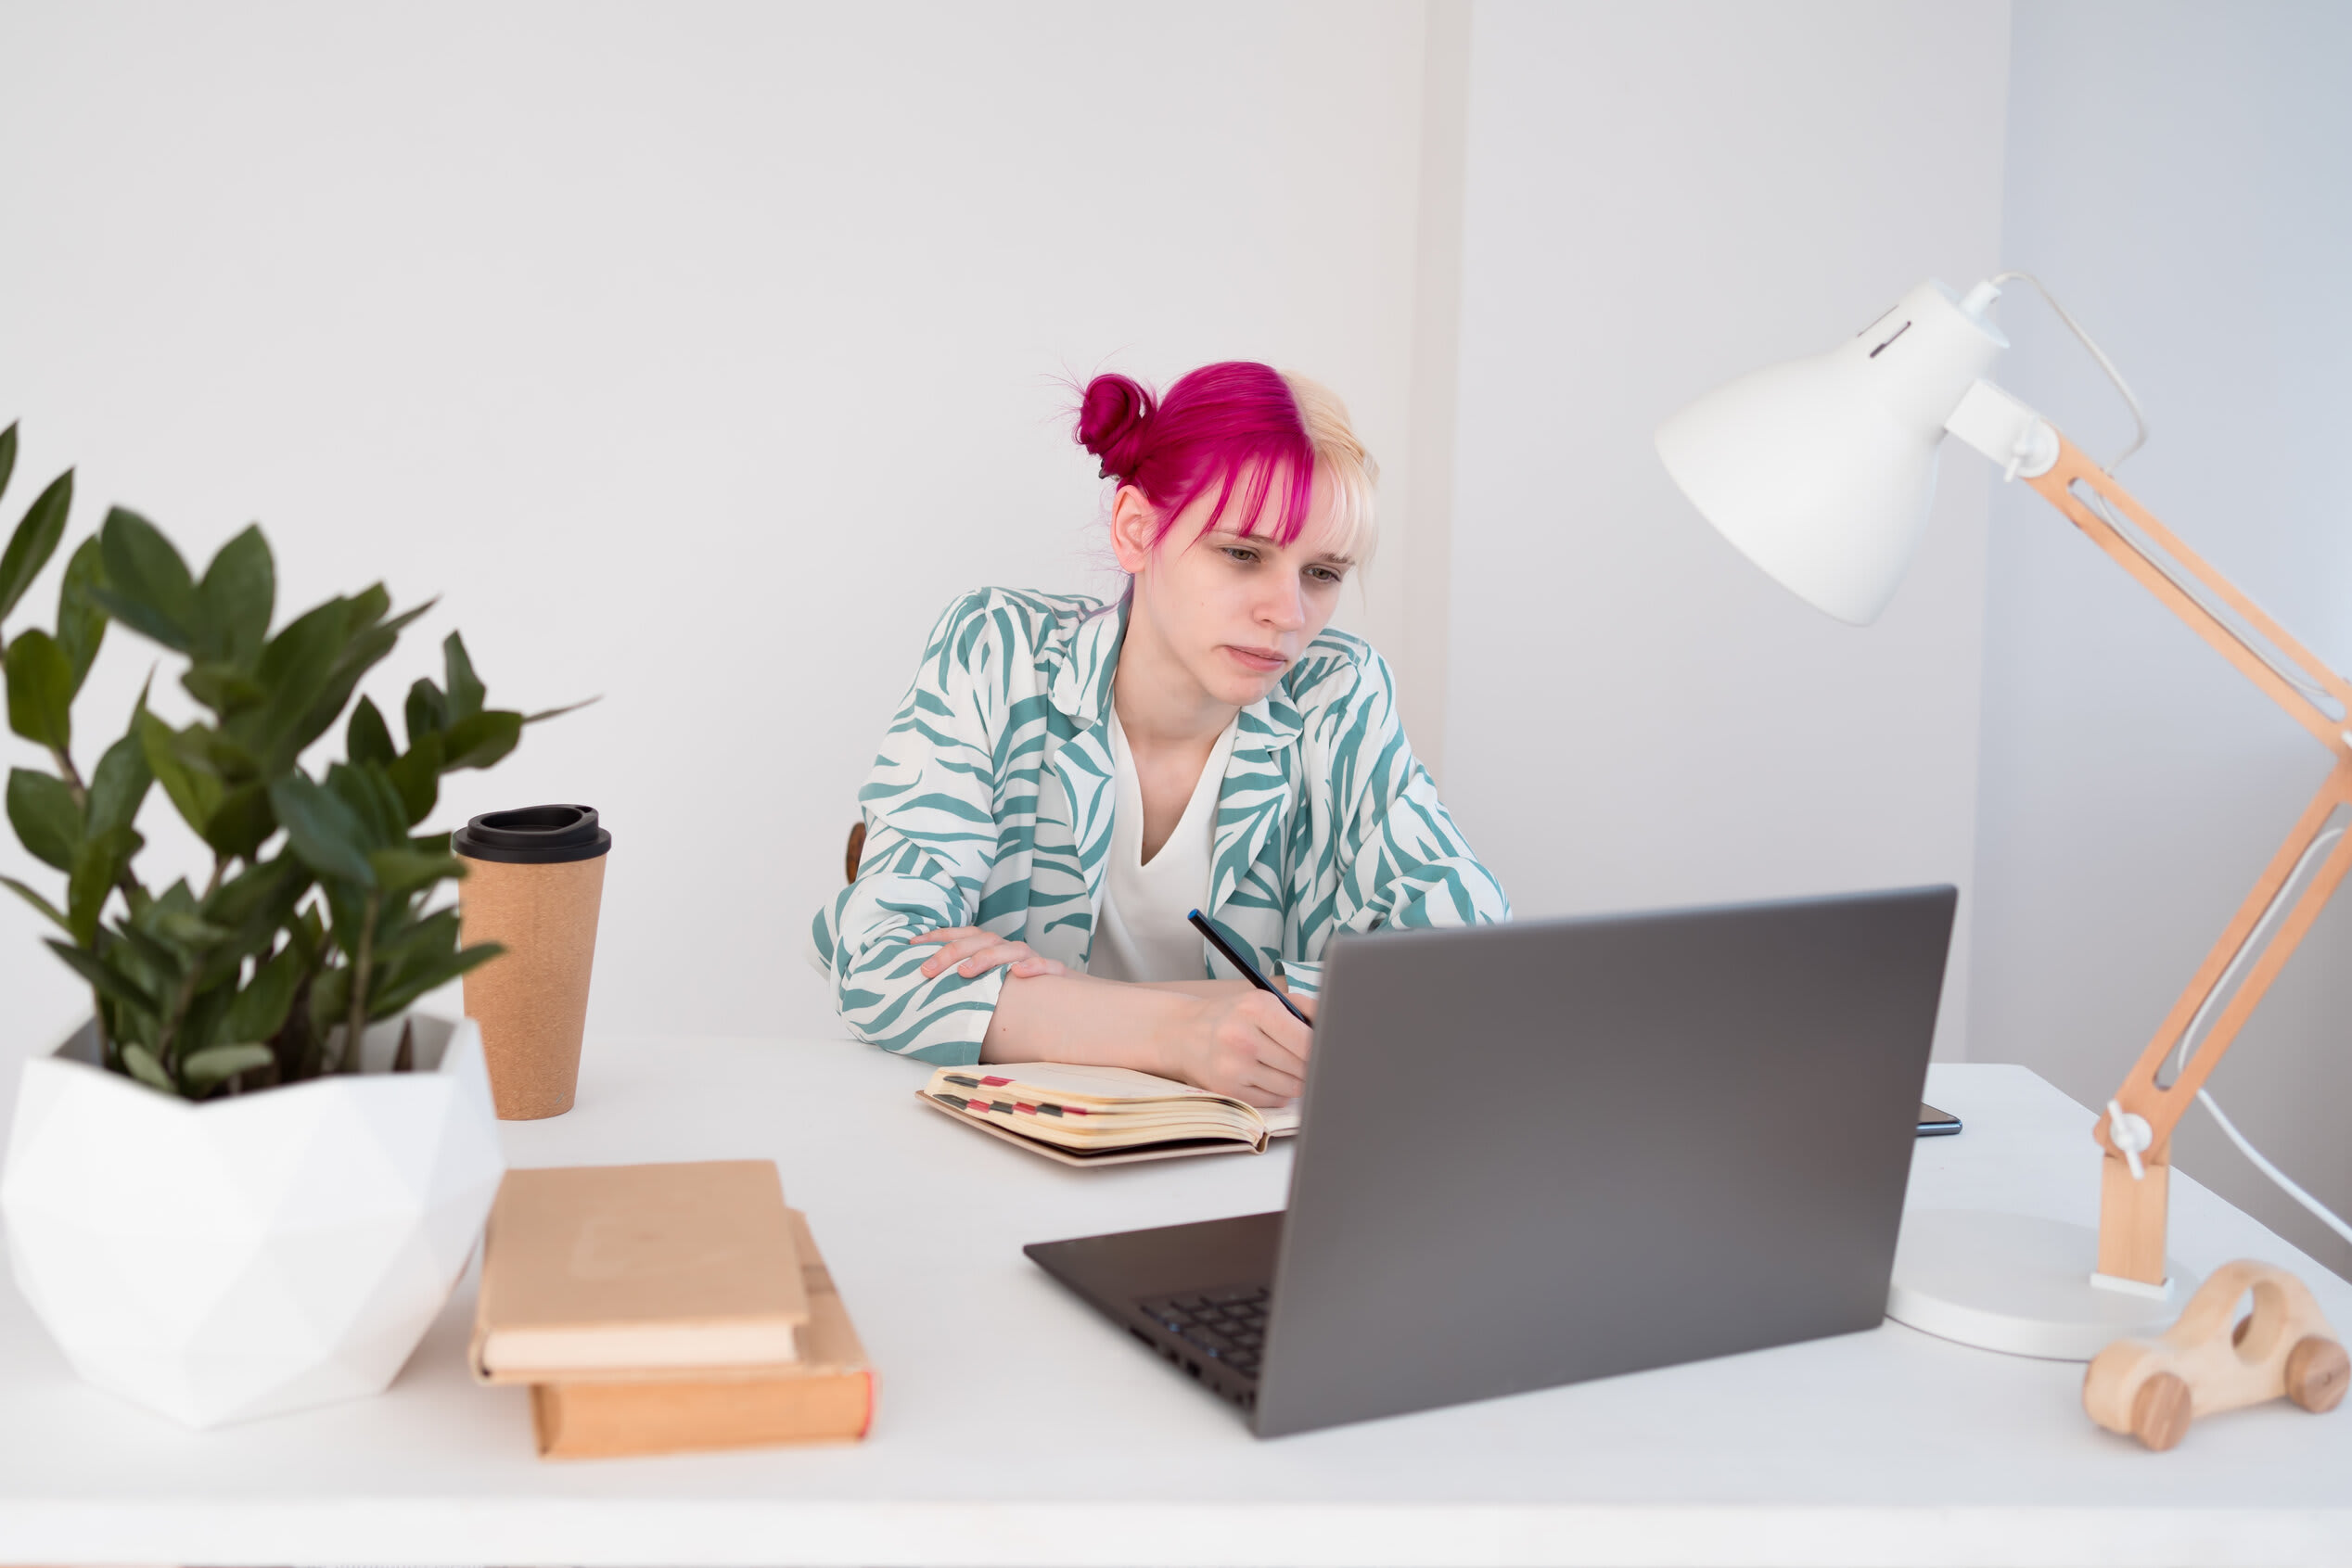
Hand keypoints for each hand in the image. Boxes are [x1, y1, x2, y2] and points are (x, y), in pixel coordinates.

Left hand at [912, 926, 1069, 981]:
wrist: (1063, 1001)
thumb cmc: (1014, 994)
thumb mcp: (986, 986)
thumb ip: (961, 985)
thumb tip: (924, 991)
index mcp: (991, 947)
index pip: (962, 934)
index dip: (937, 937)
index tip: (910, 947)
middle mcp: (1009, 949)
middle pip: (981, 940)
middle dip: (952, 952)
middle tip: (927, 970)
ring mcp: (1032, 959)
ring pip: (1012, 949)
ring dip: (987, 958)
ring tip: (964, 973)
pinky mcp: (1054, 973)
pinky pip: (1049, 965)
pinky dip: (1035, 967)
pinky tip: (1019, 974)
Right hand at [1163, 989, 1315, 1107]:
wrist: (1183, 1033)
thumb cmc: (1232, 1016)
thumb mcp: (1263, 1000)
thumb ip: (1303, 1009)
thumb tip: (1336, 1025)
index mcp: (1256, 1008)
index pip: (1307, 1039)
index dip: (1323, 1048)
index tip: (1328, 1048)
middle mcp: (1242, 1038)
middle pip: (1303, 1066)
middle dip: (1312, 1064)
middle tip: (1308, 1059)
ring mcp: (1234, 1067)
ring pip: (1292, 1087)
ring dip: (1297, 1080)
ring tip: (1287, 1066)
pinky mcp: (1228, 1090)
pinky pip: (1275, 1100)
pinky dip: (1280, 1092)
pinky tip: (1269, 1077)